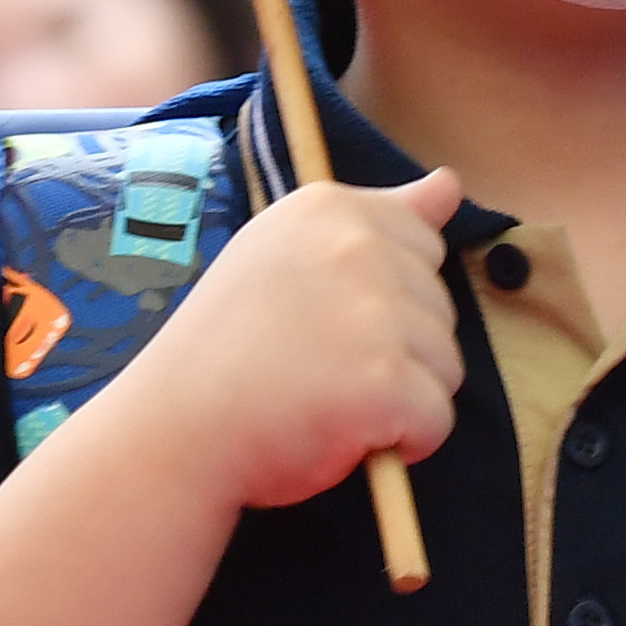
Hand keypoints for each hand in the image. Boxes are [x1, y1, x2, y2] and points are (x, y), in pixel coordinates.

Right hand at [123, 168, 469, 512]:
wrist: (175, 430)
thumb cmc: (228, 352)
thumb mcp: (291, 259)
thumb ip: (379, 221)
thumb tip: (451, 183)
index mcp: (328, 208)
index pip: (421, 243)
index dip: (384, 295)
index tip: (321, 316)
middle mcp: (357, 246)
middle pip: (441, 306)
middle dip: (398, 348)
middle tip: (315, 365)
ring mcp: (376, 312)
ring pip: (446, 365)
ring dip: (402, 397)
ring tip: (326, 400)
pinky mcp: (387, 380)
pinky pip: (437, 419)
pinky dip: (405, 442)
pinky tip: (345, 434)